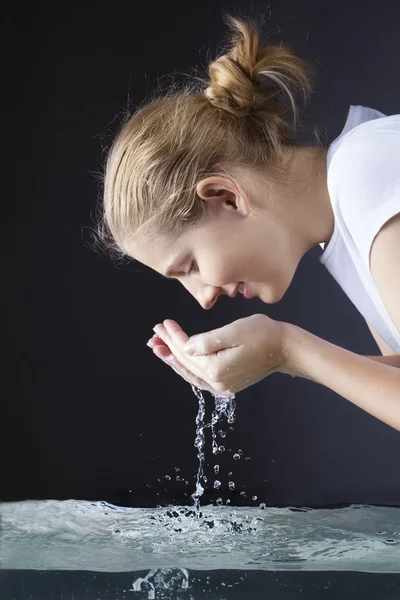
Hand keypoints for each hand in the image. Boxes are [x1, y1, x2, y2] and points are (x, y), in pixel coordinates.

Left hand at [146, 314, 291, 395]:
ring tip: (159, 348)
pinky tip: (179, 361)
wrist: (285, 348)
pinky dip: (188, 368)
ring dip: (174, 359)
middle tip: (155, 333)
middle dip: (169, 346)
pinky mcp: (228, 383)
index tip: (163, 323)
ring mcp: (223, 385)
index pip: (187, 351)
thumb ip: (207, 341)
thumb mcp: (234, 332)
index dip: (173, 336)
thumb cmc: (263, 334)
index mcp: (216, 368)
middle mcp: (217, 382)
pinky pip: (201, 377)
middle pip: (186, 361)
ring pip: (191, 371)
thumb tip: (186, 347)